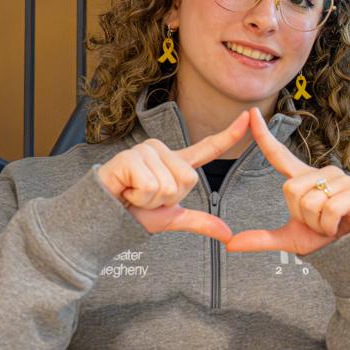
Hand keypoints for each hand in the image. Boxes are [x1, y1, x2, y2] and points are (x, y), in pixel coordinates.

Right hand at [95, 111, 246, 240]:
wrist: (102, 220)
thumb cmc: (134, 214)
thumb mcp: (172, 218)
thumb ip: (200, 221)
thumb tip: (228, 234)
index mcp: (175, 163)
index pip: (208, 147)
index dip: (230, 134)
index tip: (247, 116)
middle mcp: (161, 151)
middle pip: (188, 180)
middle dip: (169, 199)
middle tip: (146, 198)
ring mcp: (145, 151)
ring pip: (169, 185)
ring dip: (152, 200)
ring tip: (134, 194)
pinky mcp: (130, 158)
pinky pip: (151, 186)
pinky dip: (139, 198)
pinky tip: (125, 191)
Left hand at [225, 108, 349, 254]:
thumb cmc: (323, 237)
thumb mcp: (290, 238)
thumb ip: (262, 239)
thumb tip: (230, 244)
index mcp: (304, 179)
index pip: (279, 155)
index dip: (264, 136)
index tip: (252, 113)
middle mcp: (322, 173)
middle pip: (291, 189)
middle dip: (300, 214)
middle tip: (317, 221)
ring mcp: (341, 180)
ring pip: (310, 200)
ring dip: (316, 223)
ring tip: (330, 224)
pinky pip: (329, 209)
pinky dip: (329, 226)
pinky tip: (339, 226)